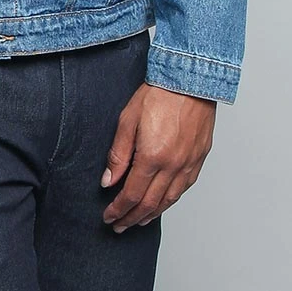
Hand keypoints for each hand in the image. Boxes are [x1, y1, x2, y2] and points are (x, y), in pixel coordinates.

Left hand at [101, 82, 215, 231]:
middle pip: (149, 204)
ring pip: (168, 201)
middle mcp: (173, 166)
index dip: (118, 209)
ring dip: (150, 214)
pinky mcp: (199, 160)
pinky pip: (183, 189)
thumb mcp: (128, 119)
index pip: (132, 194)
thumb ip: (118, 153)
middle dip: (131, 217)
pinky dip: (169, 202)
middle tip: (119, 225)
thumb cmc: (158, 94)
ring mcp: (188, 165)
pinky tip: (161, 204)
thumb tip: (108, 180)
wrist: (190, 80)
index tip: (108, 216)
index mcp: (152, 157)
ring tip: (137, 221)